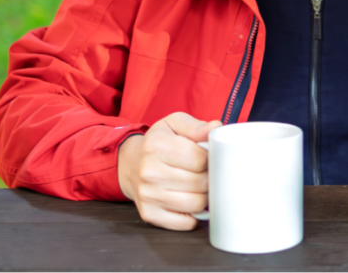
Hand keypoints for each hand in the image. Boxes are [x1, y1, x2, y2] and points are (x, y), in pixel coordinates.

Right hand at [118, 112, 221, 229]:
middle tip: (205, 172)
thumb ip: (196, 126)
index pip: (200, 159)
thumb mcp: (174, 125)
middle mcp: (149, 172)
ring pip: (196, 204)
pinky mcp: (150, 214)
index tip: (208, 157)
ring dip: (203, 196)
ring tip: (198, 185)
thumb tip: (215, 128)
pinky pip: (186, 223)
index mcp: (156, 146)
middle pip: (201, 183)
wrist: (133, 164)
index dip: (211, 159)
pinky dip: (194, 214)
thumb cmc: (159, 144)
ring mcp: (148, 196)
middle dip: (209, 177)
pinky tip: (189, 200)